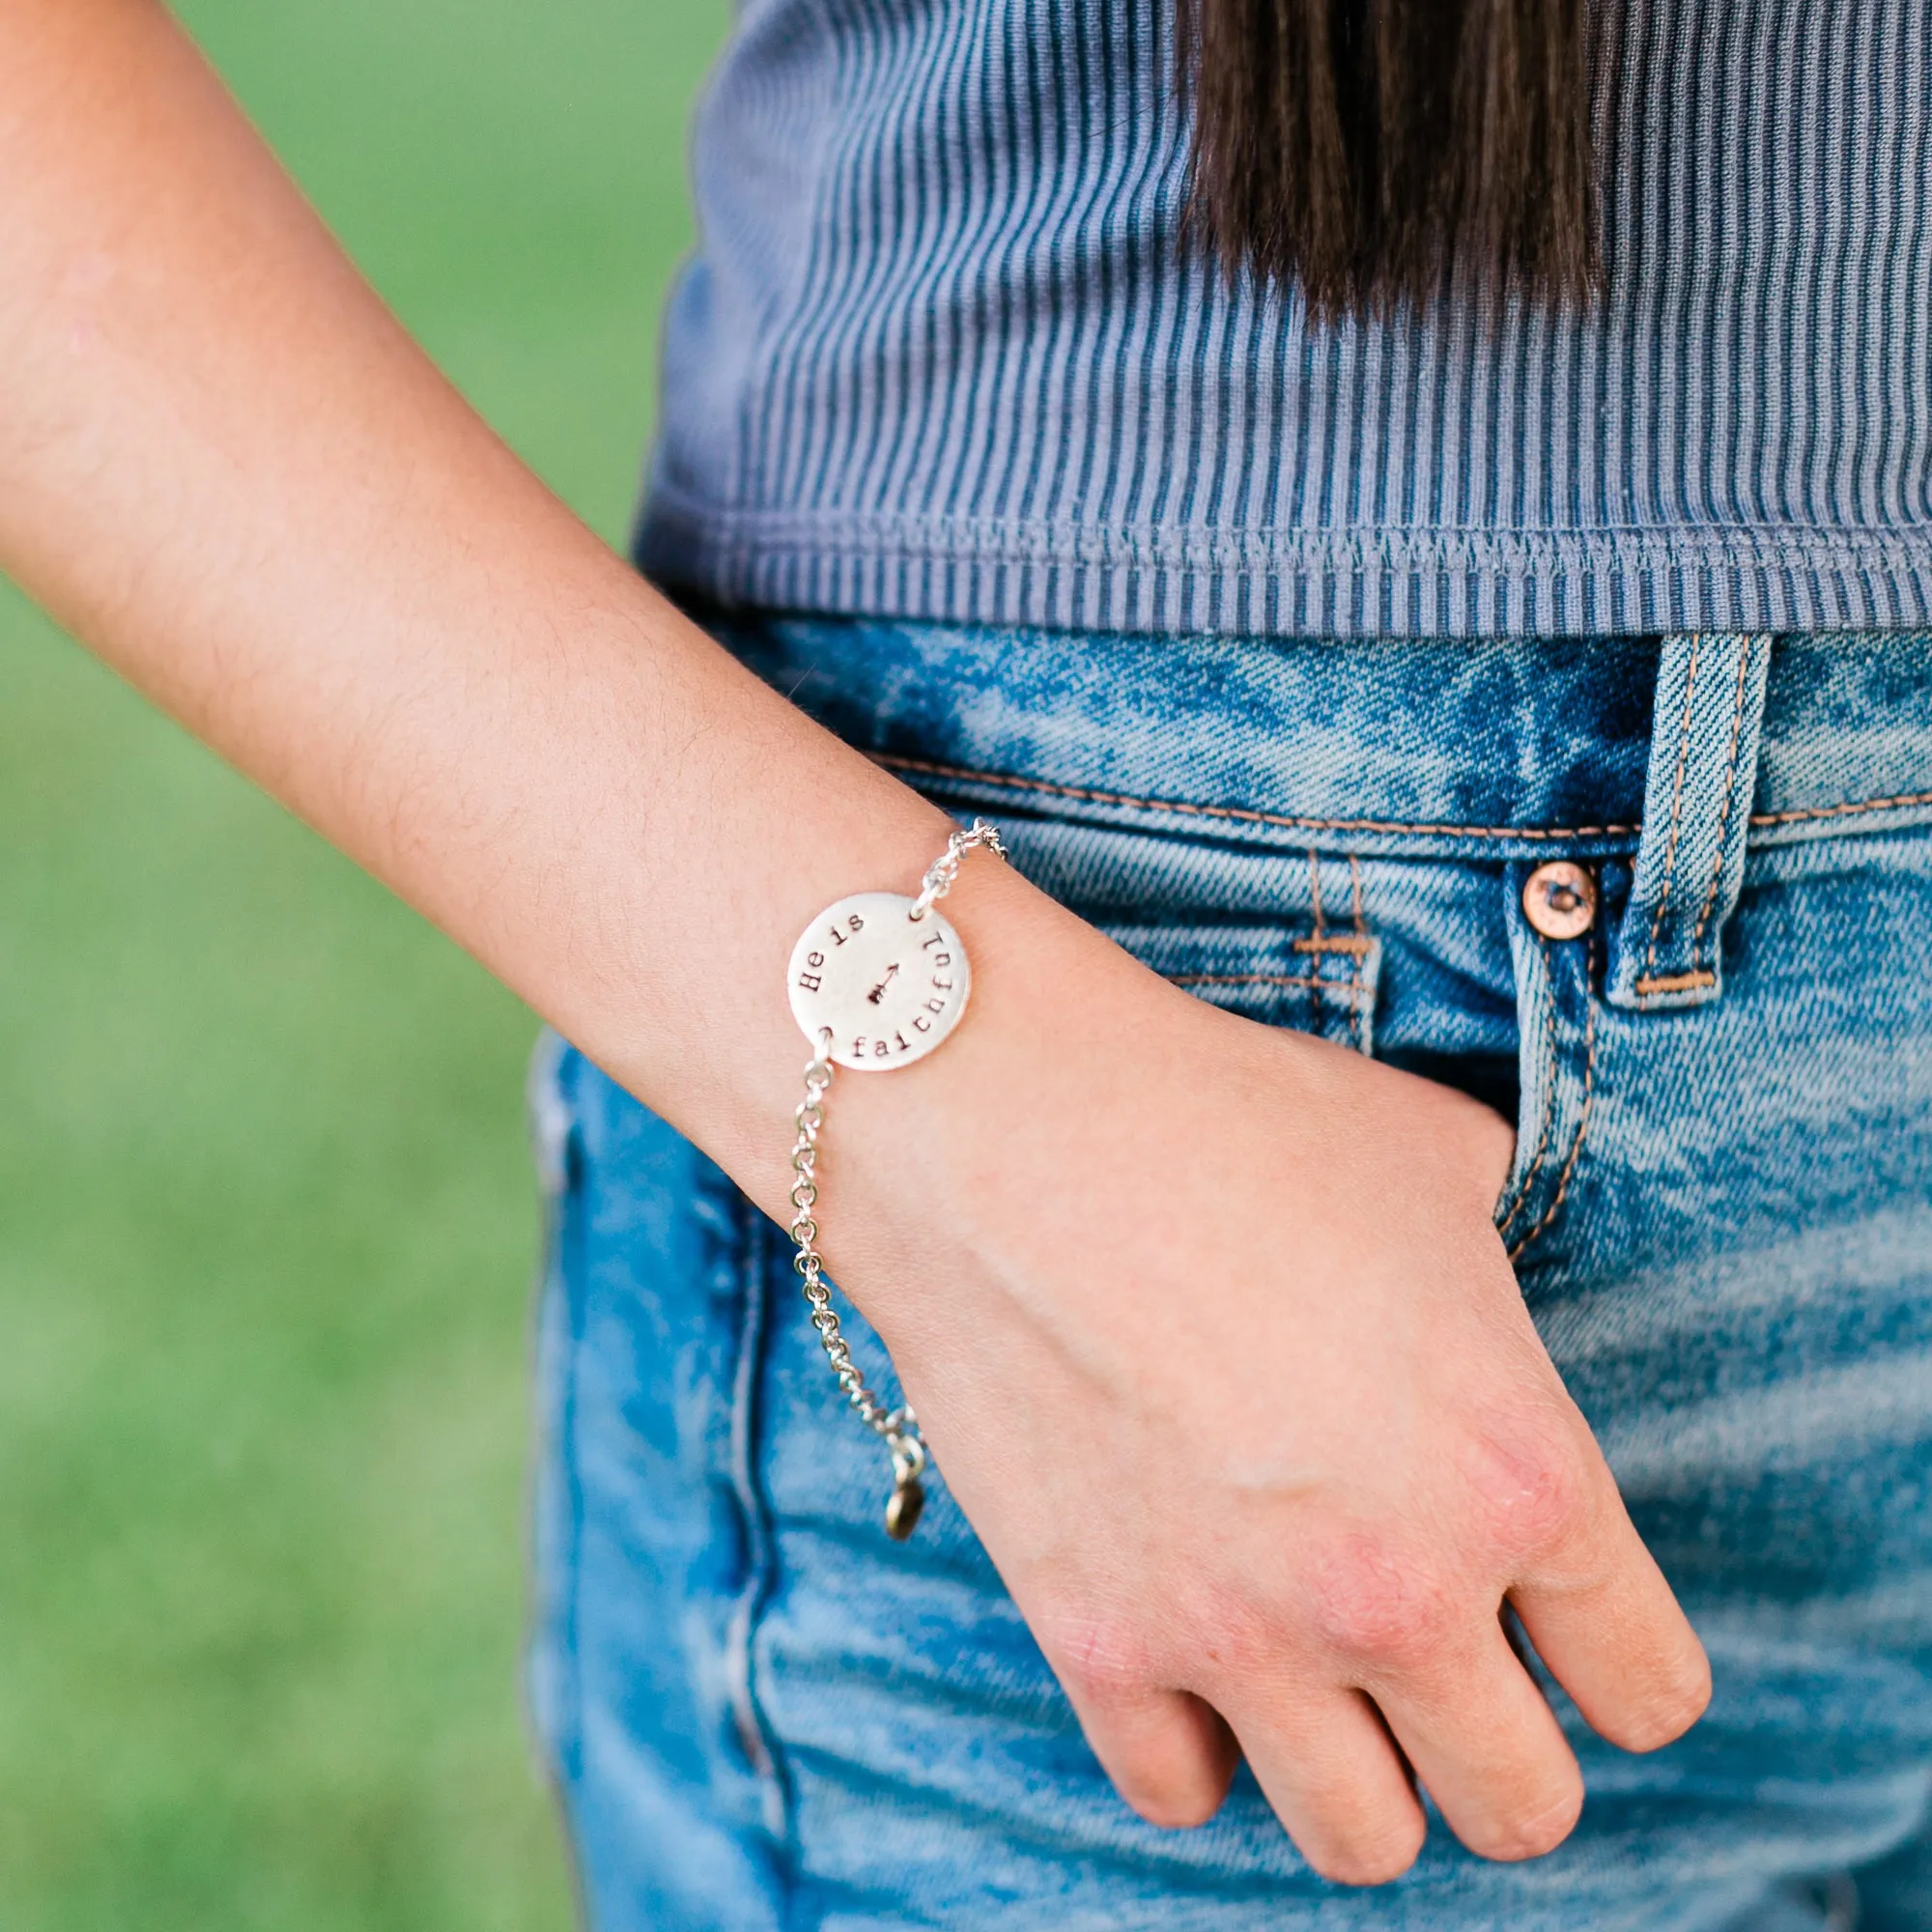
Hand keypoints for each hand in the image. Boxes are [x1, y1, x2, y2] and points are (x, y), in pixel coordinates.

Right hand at [826, 870, 1710, 1884]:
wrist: (1008, 1124)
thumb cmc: (1233, 1119)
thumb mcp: (1431, 1162)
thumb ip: (1495, 1280)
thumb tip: (1478, 1307)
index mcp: (1519, 1473)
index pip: (1648, 1687)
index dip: (1616, 1659)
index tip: (1560, 1625)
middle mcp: (1399, 1590)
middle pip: (1521, 1809)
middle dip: (1499, 1746)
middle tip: (1440, 1661)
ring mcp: (1241, 1636)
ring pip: (1361, 1843)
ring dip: (1357, 1769)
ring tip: (1317, 1674)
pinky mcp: (1098, 1644)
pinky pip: (1177, 1792)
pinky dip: (1192, 1739)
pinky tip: (1186, 1645)